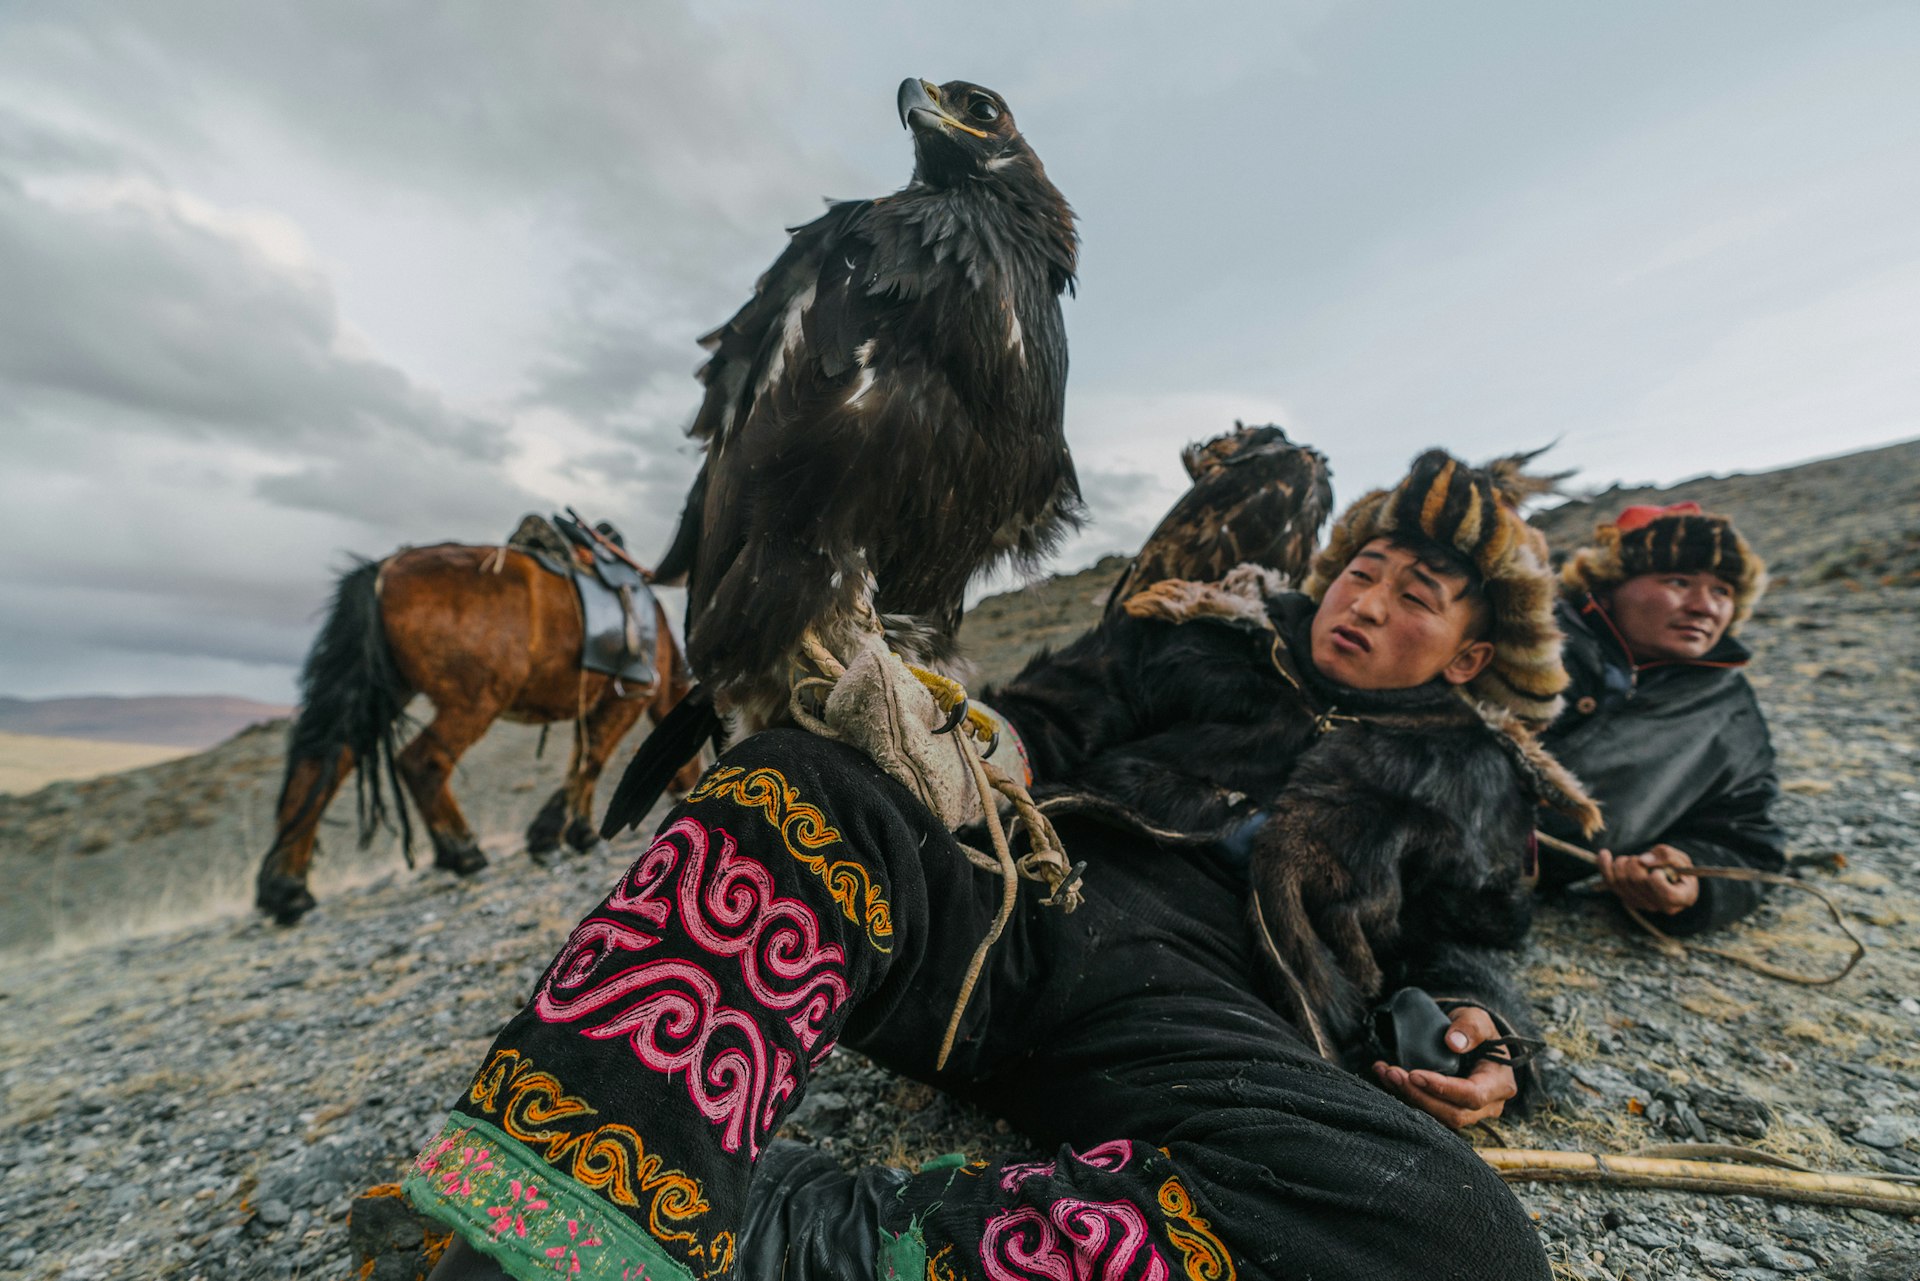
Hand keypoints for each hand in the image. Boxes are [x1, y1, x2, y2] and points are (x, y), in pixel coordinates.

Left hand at [1371, 1006, 1516, 1129]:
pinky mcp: (1450, 1111)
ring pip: (1438, 1117)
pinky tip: (1387, 1078)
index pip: (1472, 1095)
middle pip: (1453, 1113)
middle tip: (1393, 1073)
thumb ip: (1471, 1027)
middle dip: (1419, 1096)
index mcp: (1500, 1084)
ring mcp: (1470, 1113)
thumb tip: (1454, 1043)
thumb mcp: (1478, 1019)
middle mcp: (1488, 1105)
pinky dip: (1406, 1096)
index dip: (1443, 1088)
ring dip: (1408, 1097)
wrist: (1470, 1040)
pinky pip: (1428, 1111)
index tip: (1415, 1074)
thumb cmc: (1477, 1030)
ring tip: (1385, 1073)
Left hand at [1598, 843, 1698, 914]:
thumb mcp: (1681, 859)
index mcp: (1682, 897)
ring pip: (1621, 881)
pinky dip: (1605, 866)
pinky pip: (1610, 882)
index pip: (1667, 894)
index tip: (1656, 871)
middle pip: (1638, 882)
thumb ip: (1667, 856)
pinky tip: (1604, 854)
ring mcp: (1643, 905)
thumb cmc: (1678, 869)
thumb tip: (1643, 860)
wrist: (1669, 878)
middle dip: (1634, 863)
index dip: (1657, 879)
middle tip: (1638, 858)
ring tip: (1630, 858)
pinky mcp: (1627, 899)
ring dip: (1621, 863)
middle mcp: (1661, 906)